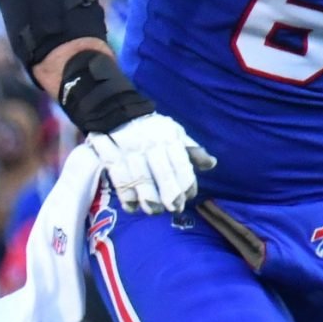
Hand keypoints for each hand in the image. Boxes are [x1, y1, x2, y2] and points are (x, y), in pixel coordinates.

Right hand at [91, 112, 214, 213]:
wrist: (114, 110)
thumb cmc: (150, 127)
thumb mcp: (174, 131)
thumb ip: (191, 150)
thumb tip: (211, 164)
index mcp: (169, 138)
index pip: (181, 164)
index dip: (187, 184)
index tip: (189, 196)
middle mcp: (150, 146)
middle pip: (162, 174)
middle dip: (170, 195)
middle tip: (175, 209)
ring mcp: (129, 153)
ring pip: (140, 180)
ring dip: (149, 200)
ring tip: (154, 211)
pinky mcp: (111, 158)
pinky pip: (120, 181)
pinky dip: (126, 197)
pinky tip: (132, 207)